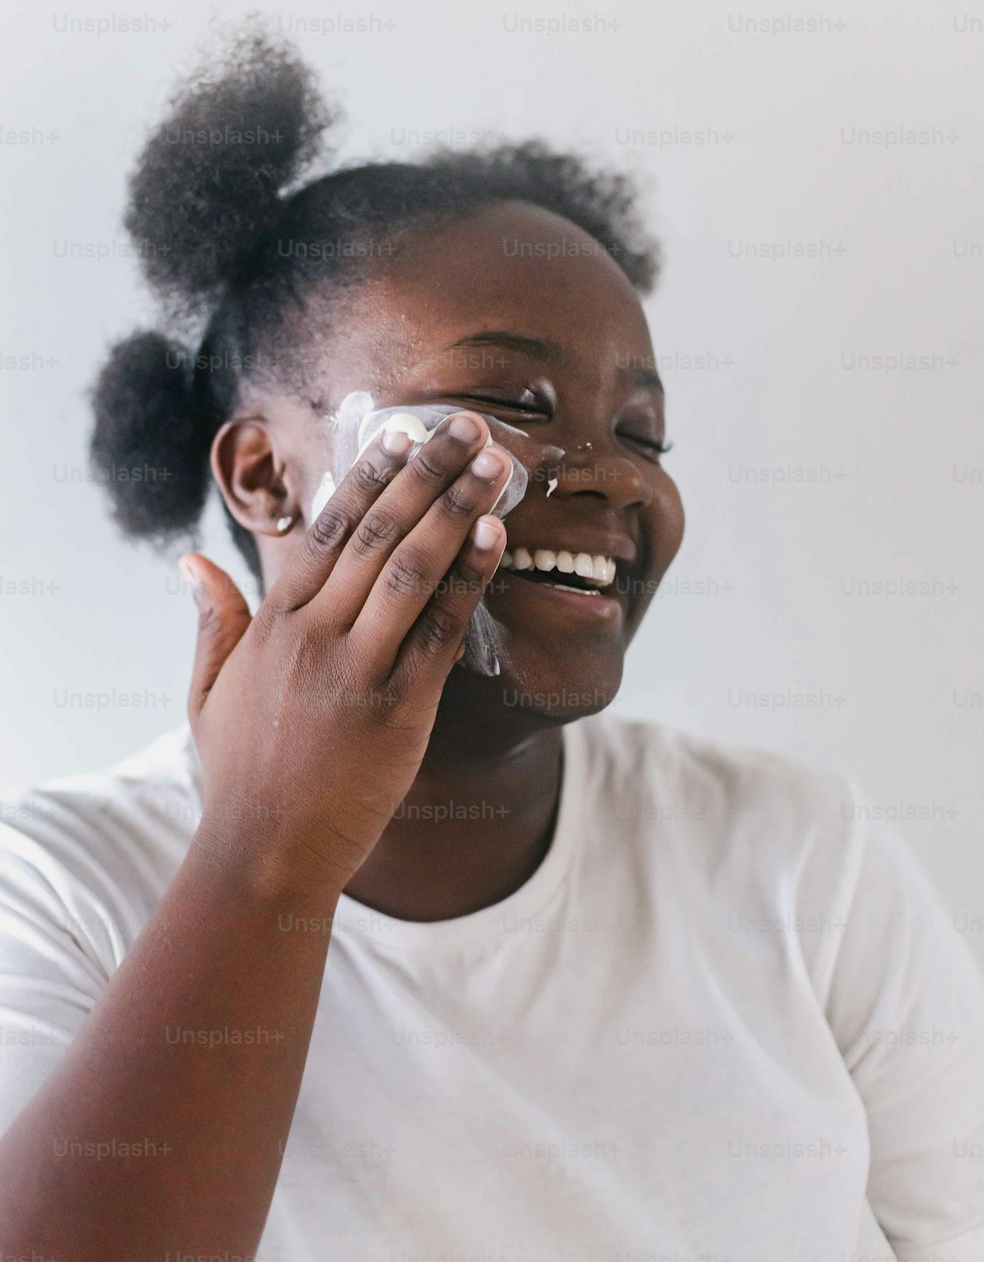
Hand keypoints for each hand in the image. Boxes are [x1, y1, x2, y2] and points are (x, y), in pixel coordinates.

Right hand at [178, 412, 509, 897]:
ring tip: (495, 465)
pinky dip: (468, 578)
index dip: (370, 476)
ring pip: (411, 568)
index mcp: (274, 623)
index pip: (327, 529)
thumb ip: (212, 620)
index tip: (404, 433)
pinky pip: (441, 629)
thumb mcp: (209, 691)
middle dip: (427, 472)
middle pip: (377, 532)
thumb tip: (193, 561)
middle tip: (468, 426)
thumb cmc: (241, 773)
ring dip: (458, 508)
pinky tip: (494, 536)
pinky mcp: (398, 708)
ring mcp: (356, 669)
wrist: (265, 853)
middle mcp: (314, 634)